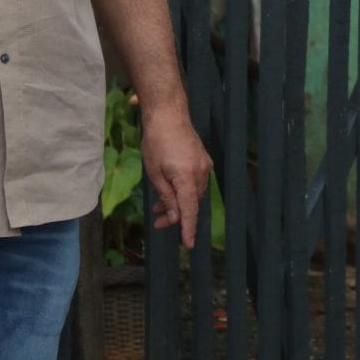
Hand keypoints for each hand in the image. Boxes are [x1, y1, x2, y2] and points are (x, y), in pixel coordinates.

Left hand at [140, 105, 212, 247]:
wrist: (168, 115)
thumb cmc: (156, 143)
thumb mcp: (155, 173)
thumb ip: (167, 197)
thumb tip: (175, 216)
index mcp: (187, 178)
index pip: (190, 210)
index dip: (188, 228)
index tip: (188, 244)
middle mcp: (200, 173)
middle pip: (191, 203)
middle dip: (176, 215)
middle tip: (158, 222)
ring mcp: (204, 166)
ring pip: (193, 193)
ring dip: (178, 202)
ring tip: (160, 206)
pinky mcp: (203, 160)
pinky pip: (195, 182)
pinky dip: (183, 189)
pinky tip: (169, 190)